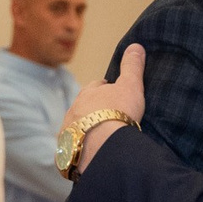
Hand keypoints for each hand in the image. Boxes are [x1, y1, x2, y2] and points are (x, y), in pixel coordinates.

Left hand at [63, 44, 148, 176]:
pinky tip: (90, 155)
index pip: (96, 87)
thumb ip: (132, 67)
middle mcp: (73, 110)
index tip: (113, 94)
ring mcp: (67, 132)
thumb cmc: (118, 112)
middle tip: (108, 118)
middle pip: (83, 108)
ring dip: (86, 131)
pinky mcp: (66, 152)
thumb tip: (136, 46)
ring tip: (99, 139)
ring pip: (76, 128)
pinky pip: (73, 150)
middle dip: (93, 111)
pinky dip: (80, 151)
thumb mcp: (131, 86)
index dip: (105, 89)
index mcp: (88, 93)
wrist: (103, 146)